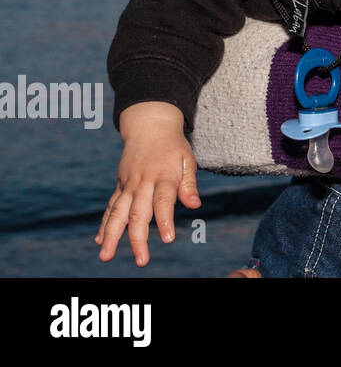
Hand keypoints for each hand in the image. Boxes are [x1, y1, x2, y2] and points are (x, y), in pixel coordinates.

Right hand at [95, 101, 200, 265]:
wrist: (149, 126)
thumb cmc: (173, 146)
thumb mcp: (188, 159)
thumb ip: (189, 184)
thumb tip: (194, 205)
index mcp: (163, 176)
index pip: (163, 201)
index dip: (165, 220)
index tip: (167, 239)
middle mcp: (143, 182)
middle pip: (138, 213)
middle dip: (138, 238)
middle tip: (141, 260)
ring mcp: (128, 184)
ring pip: (118, 213)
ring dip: (112, 236)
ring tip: (106, 256)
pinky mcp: (120, 185)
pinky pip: (111, 207)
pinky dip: (104, 224)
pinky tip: (101, 241)